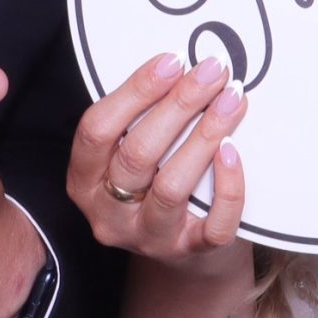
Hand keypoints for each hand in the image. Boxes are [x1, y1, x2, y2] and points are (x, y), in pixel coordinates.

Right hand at [67, 52, 248, 276]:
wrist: (183, 255)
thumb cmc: (153, 186)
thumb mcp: (127, 154)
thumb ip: (138, 119)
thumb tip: (178, 67)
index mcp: (84, 182)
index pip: (97, 130)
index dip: (134, 92)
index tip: (171, 61)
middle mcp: (109, 214)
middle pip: (138, 153)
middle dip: (178, 104)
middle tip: (211, 71)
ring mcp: (149, 238)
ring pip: (173, 186)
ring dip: (205, 135)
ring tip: (231, 101)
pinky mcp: (189, 253)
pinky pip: (213, 224)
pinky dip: (227, 187)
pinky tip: (233, 151)